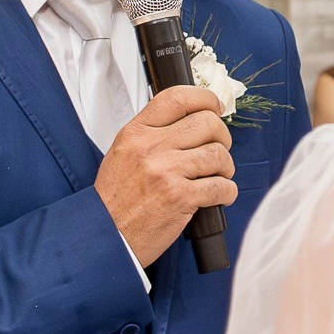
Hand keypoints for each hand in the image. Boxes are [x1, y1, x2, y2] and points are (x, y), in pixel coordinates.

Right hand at [96, 85, 235, 266]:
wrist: (105, 235)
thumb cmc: (115, 199)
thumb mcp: (123, 153)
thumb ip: (152, 134)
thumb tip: (190, 121)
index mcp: (136, 133)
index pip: (178, 98)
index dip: (205, 98)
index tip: (215, 106)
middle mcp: (151, 148)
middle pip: (207, 123)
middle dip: (222, 136)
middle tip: (218, 148)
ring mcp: (166, 172)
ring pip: (218, 153)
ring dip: (226, 166)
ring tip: (217, 176)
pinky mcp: (181, 198)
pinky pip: (221, 186)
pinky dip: (227, 192)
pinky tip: (219, 195)